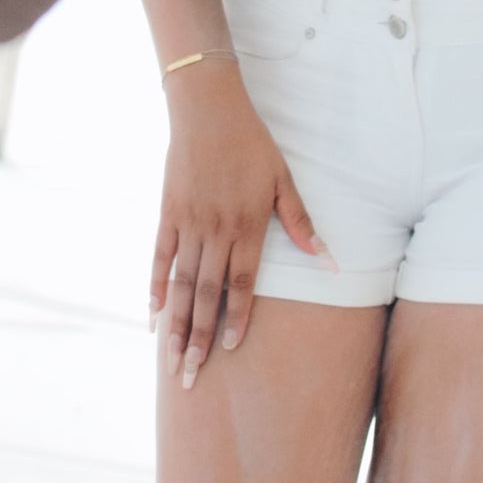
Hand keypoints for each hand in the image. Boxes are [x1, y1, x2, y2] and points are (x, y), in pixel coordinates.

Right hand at [152, 66, 332, 388]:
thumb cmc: (251, 143)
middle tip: (191, 375)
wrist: (207, 108)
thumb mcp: (282, 179)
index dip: (235, 316)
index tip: (229, 349)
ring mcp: (188, 222)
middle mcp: (216, 229)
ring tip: (171, 359)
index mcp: (247, 224)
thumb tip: (330, 262)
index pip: (241, 282)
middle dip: (199, 337)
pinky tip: (152, 316)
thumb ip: (301, 223)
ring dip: (176, 323)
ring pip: (180, 283)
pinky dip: (155, 287)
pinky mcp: (168, 212)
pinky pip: (159, 257)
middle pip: (207, 293)